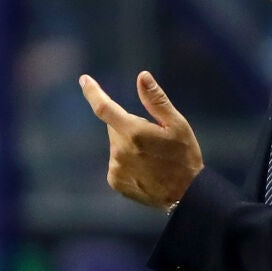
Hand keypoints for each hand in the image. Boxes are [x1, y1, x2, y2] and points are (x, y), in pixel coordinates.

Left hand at [80, 71, 203, 209]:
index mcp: (134, 132)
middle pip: (115, 127)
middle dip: (129, 126)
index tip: (84, 80)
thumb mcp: (177, 124)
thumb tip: (142, 76)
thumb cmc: (185, 155)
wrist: (187, 194)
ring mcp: (116, 168)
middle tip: (153, 138)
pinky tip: (146, 169)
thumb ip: (156, 100)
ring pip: (117, 145)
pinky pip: (117, 162)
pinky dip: (128, 161)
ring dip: (129, 145)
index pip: (104, 108)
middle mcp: (120, 150)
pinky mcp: (115, 181)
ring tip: (153, 157)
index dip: (92, 92)